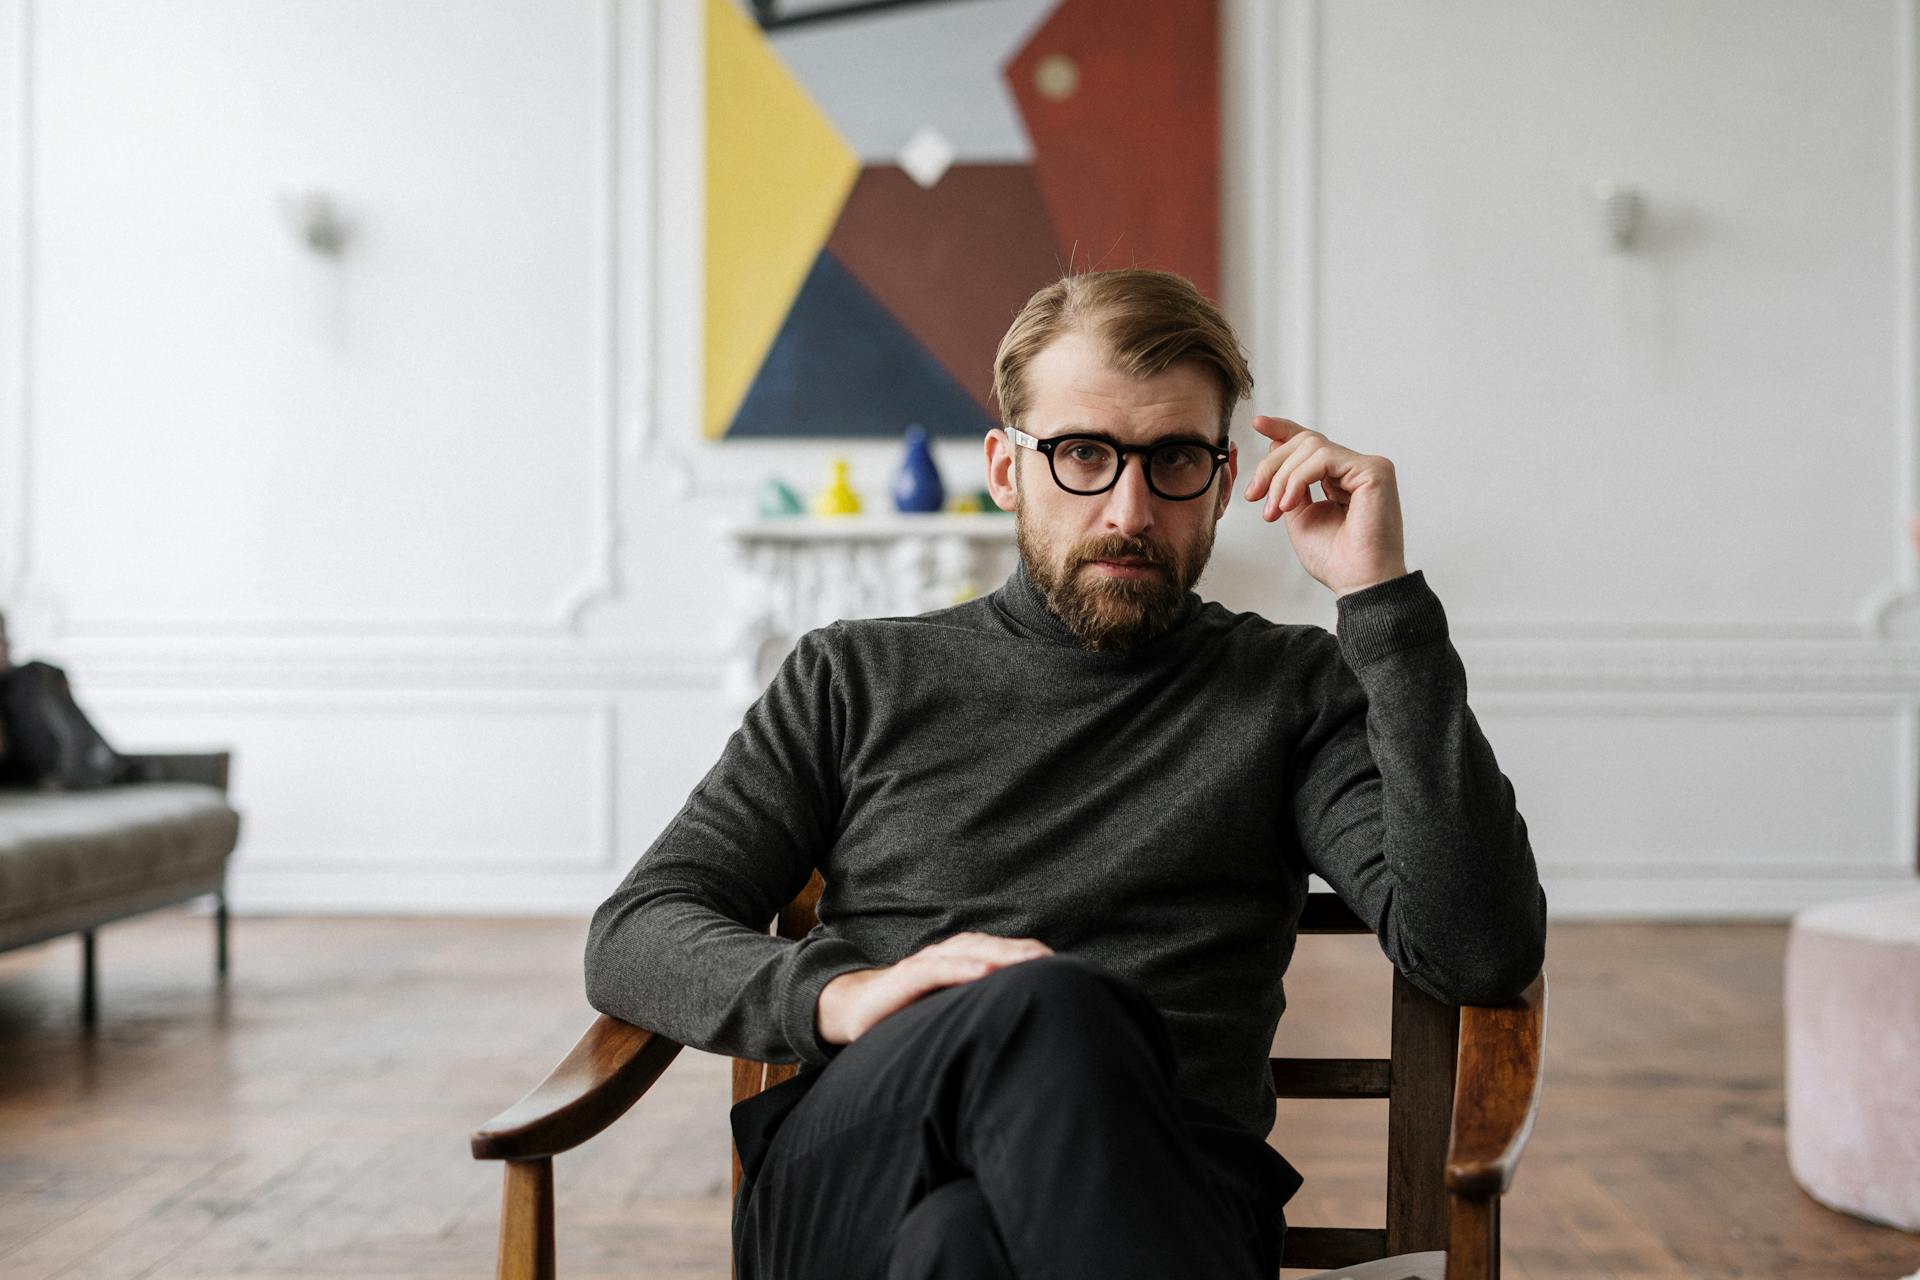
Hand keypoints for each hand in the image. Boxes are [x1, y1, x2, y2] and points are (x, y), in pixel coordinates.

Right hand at [816, 932, 1053, 1045]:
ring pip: (970, 951)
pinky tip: (985, 972)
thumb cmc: (906, 1013)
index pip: (1004, 954)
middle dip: (1026, 952)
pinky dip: (962, 968)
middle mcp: (947, 956)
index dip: (1032, 957)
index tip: (1067, 969)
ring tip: (1033, 961)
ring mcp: (926, 964)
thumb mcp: (948, 1013)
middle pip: (994, 948)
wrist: (851, 1010)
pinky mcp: (906, 977)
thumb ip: (978, 1012)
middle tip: (1060, 963)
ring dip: (1003, 954)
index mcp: (961, 962)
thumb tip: (1021, 1030)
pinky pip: (937, 969)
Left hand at [1242, 415, 1408, 596]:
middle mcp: (1356, 469)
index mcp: (1341, 478)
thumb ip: (1289, 483)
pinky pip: (1324, 457)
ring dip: (1283, 477)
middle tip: (1255, 495)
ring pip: (1311, 447)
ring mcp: (1368, 467)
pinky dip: (1298, 478)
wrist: (1357, 582)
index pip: (1311, 444)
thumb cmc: (1335, 559)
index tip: (1258, 424)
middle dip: (1272, 465)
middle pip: (1305, 442)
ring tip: (1275, 509)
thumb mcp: (1298, 514)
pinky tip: (1290, 503)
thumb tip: (1276, 446)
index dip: (1284, 430)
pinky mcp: (1374, 470)